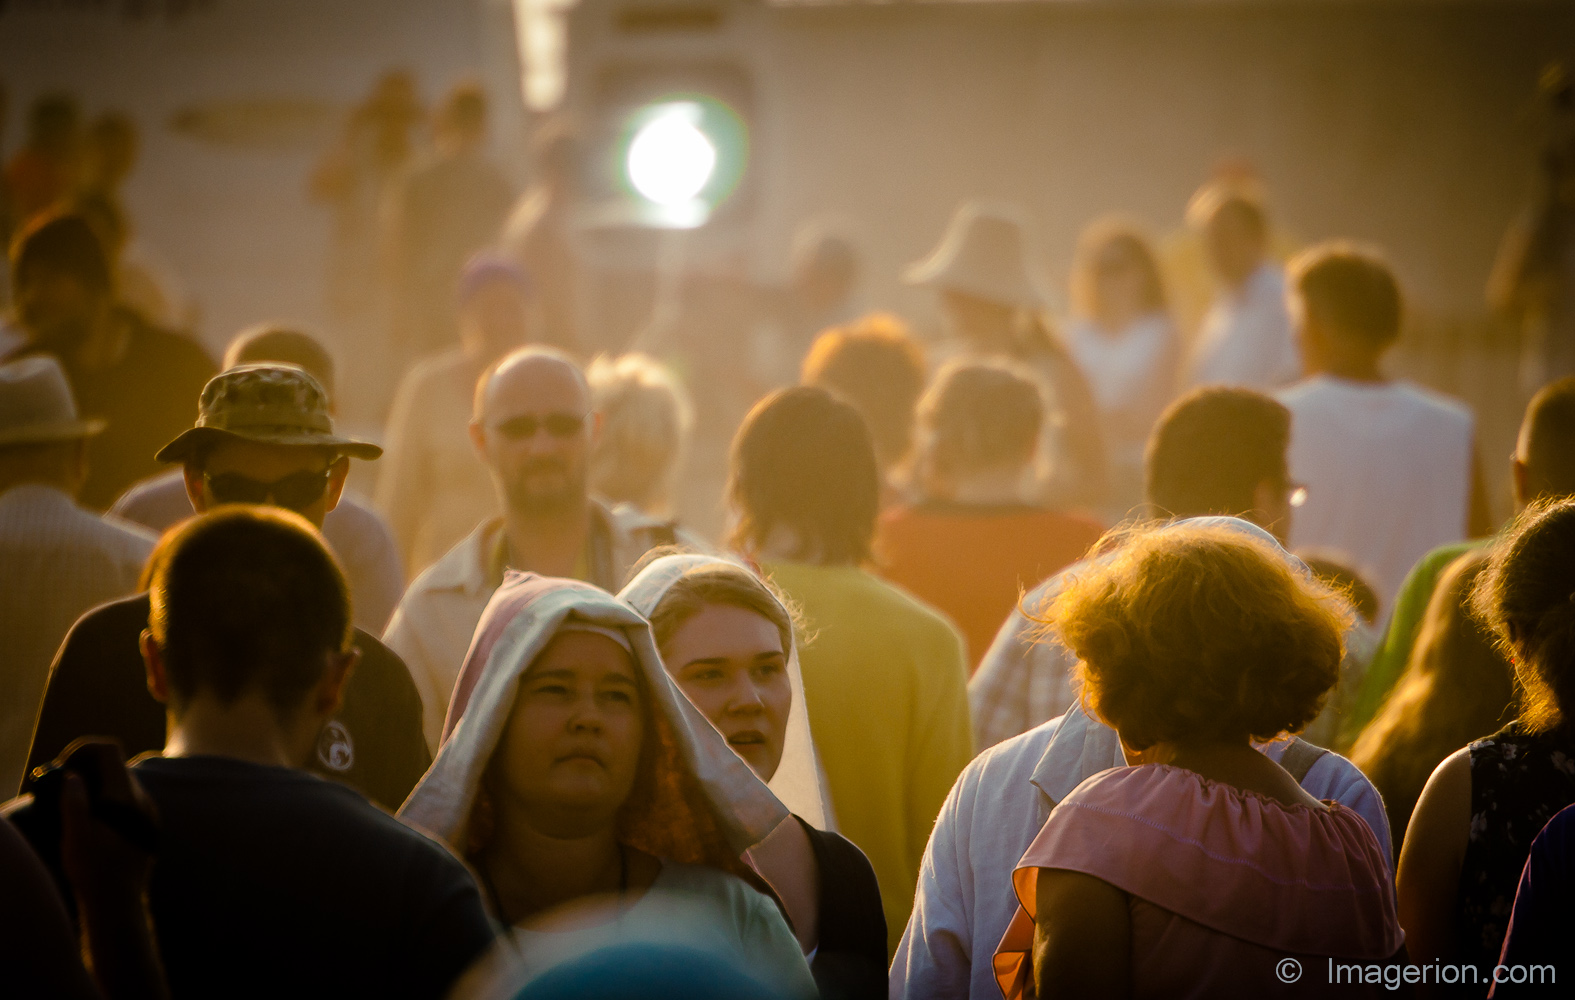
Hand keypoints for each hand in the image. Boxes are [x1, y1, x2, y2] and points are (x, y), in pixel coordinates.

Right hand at [57, 741, 158, 910]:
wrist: (119, 902)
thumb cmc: (94, 869)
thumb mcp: (75, 834)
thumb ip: (74, 800)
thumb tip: (74, 776)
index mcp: (125, 795)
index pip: (110, 750)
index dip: (84, 749)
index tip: (64, 765)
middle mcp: (142, 798)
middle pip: (116, 765)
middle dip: (88, 766)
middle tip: (62, 782)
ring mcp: (149, 812)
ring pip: (123, 783)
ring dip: (98, 783)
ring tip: (73, 801)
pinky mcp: (148, 825)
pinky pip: (128, 800)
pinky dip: (108, 798)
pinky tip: (92, 818)